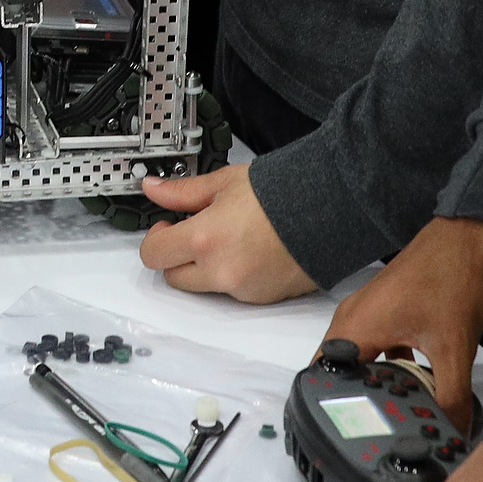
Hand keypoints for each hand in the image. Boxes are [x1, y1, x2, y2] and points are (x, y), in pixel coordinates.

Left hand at [135, 161, 318, 301]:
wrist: (329, 211)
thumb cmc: (281, 193)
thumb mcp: (224, 183)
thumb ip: (182, 192)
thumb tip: (154, 189)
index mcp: (204, 239)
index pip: (153, 255)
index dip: (156, 239)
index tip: (167, 226)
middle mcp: (219, 271)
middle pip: (173, 278)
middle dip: (177, 257)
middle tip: (194, 233)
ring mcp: (241, 289)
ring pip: (204, 287)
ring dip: (205, 269)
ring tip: (229, 239)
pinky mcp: (261, 298)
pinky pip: (233, 293)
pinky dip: (233, 276)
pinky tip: (249, 251)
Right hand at [326, 215, 482, 427]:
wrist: (467, 238)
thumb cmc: (451, 282)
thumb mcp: (454, 348)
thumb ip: (452, 396)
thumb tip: (456, 434)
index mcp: (355, 328)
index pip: (323, 378)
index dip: (331, 409)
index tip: (347, 435)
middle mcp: (352, 318)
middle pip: (341, 371)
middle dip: (356, 401)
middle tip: (373, 432)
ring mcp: (368, 311)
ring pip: (361, 358)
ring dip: (375, 383)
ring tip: (393, 414)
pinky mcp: (387, 308)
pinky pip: (377, 345)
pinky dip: (390, 366)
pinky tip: (414, 384)